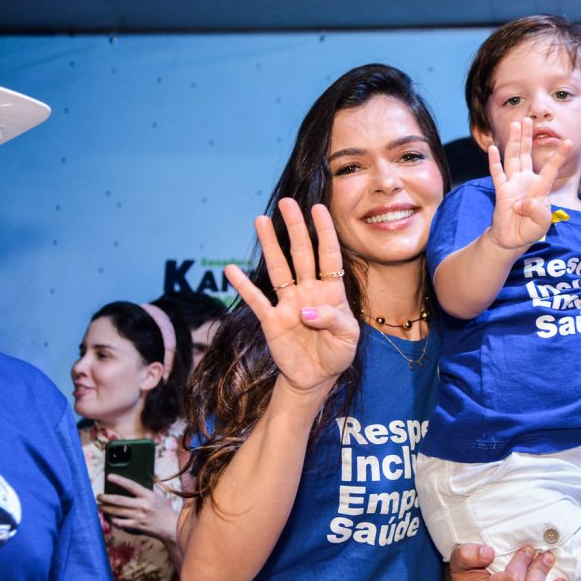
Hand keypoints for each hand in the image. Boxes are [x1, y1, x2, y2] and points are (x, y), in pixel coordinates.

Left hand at [99, 474, 178, 542]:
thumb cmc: (164, 510)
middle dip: (106, 498)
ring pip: (116, 512)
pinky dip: (112, 520)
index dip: (119, 480)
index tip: (109, 476)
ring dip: (105, 509)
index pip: (131, 485)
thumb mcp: (158, 497)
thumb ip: (145, 493)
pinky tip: (109, 517)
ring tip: (100, 506)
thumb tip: (130, 488)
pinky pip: (119, 523)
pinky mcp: (136, 526)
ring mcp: (139, 517)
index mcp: (149, 495)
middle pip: (119, 500)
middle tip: (98, 496)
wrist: (171, 527)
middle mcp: (143, 505)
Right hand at [225, 199, 359, 401]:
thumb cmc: (336, 353)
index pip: (328, 256)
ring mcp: (287, 303)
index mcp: (331, 292)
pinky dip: (244, 285)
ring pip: (278, 268)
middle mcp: (308, 291)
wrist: (316, 377)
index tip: (318, 209)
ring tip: (260, 220)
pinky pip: (255, 300)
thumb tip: (305, 310)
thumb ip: (333, 320)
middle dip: (295, 228)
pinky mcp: (271, 320)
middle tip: (287, 203)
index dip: (324, 233)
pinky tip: (232, 269)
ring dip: (270, 245)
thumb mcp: (348, 338)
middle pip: (301, 254)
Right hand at [488, 118, 572, 251]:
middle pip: (527, 154)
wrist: (512, 240)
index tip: (568, 141)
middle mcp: (526, 181)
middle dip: (528, 137)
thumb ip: (539, 213)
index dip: (559, 155)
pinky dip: (494, 161)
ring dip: (514, 141)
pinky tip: (493, 147)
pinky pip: (497, 173)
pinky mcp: (501, 191)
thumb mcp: (543, 223)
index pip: (551, 168)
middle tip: (529, 119)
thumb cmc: (530, 229)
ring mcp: (513, 184)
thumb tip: (523, 202)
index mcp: (540, 187)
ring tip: (515, 124)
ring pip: (513, 158)